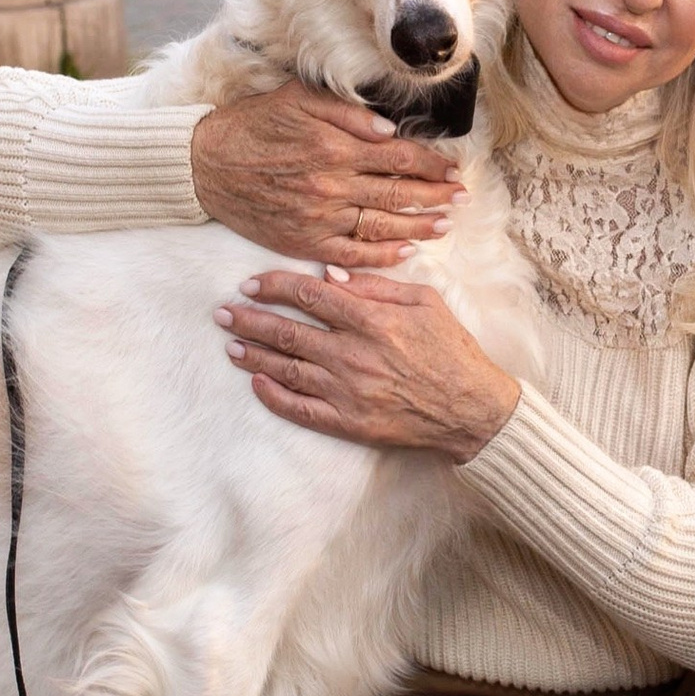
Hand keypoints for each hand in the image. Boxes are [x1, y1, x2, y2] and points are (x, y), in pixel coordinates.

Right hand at [189, 84, 464, 269]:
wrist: (206, 164)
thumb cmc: (253, 126)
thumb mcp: (298, 100)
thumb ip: (347, 114)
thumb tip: (389, 129)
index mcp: (334, 147)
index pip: (398, 156)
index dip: (430, 164)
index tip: (452, 169)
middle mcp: (332, 185)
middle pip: (398, 193)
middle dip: (435, 196)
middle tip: (461, 199)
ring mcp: (319, 217)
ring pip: (381, 226)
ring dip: (418, 227)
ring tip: (444, 226)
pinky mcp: (303, 241)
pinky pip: (351, 254)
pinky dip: (381, 255)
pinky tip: (404, 253)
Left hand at [217, 269, 519, 461]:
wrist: (472, 409)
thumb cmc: (452, 350)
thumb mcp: (425, 302)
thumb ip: (376, 287)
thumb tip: (330, 273)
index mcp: (372, 320)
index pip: (310, 295)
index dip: (274, 286)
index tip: (251, 284)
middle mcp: (353, 355)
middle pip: (288, 331)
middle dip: (250, 320)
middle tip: (222, 313)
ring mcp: (348, 391)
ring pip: (287, 368)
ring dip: (255, 355)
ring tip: (231, 345)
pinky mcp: (348, 422)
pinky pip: (300, 409)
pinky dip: (274, 396)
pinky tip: (256, 383)